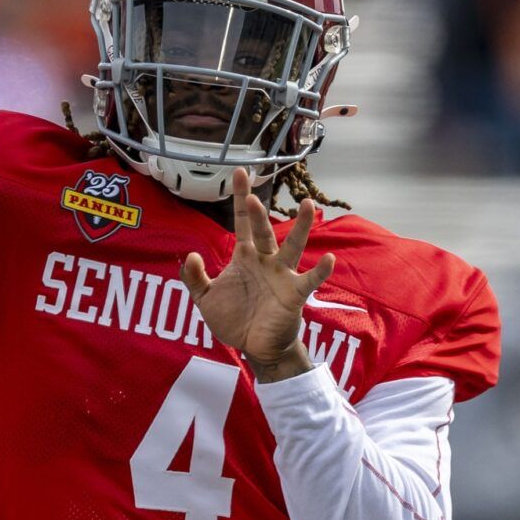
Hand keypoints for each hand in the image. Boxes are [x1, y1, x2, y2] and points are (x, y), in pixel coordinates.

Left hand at [181, 169, 335, 381]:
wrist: (254, 347)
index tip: (239, 172)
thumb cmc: (234, 319)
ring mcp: (281, 275)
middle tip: (252, 196)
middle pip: (263, 231)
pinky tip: (328, 259)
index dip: (239, 198)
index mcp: (245, 257)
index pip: (241, 222)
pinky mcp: (294, 294)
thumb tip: (190, 255)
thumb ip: (195, 278)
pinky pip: (309, 280)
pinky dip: (320, 270)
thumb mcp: (205, 299)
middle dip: (257, 213)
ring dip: (300, 227)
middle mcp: (265, 260)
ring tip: (308, 205)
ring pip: (292, 246)